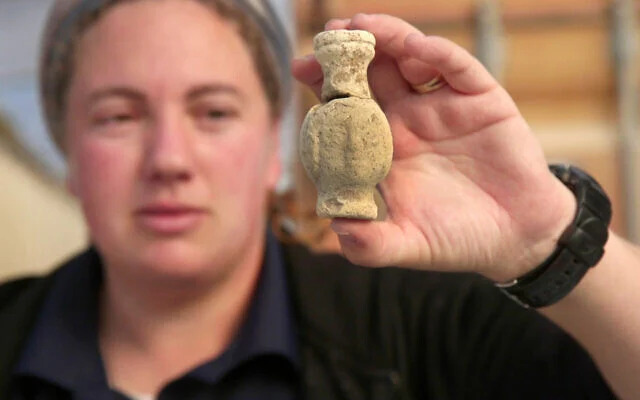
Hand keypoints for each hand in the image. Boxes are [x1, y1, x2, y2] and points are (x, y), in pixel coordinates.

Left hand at [292, 14, 575, 281]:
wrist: (515, 238)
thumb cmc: (455, 238)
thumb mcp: (408, 245)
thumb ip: (372, 245)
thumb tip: (338, 232)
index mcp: (382, 148)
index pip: (346, 107)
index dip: (323, 85)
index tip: (301, 67)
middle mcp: (408, 120)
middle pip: (372, 73)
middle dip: (349, 49)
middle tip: (330, 32)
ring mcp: (443, 107)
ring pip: (410, 59)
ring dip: (386, 38)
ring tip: (363, 25)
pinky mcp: (480, 101)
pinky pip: (457, 69)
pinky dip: (437, 54)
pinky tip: (416, 47)